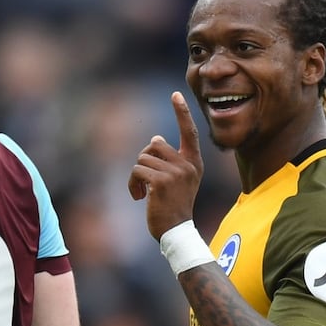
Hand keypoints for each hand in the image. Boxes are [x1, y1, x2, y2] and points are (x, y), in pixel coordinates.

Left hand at [128, 91, 203, 239]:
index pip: (188, 132)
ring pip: (142, 158)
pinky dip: (132, 184)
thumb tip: (156, 137)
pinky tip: (138, 197)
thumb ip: (170, 160)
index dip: (182, 112)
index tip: (176, 94)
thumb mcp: (178, 181)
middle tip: (145, 180)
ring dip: (136, 175)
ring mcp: (175, 173)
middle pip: (154, 144)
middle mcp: (188, 164)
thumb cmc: (173, 206)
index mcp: (193, 162)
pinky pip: (137, 170)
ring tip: (142, 192)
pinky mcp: (161, 182)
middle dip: (144, 160)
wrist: (176, 232)